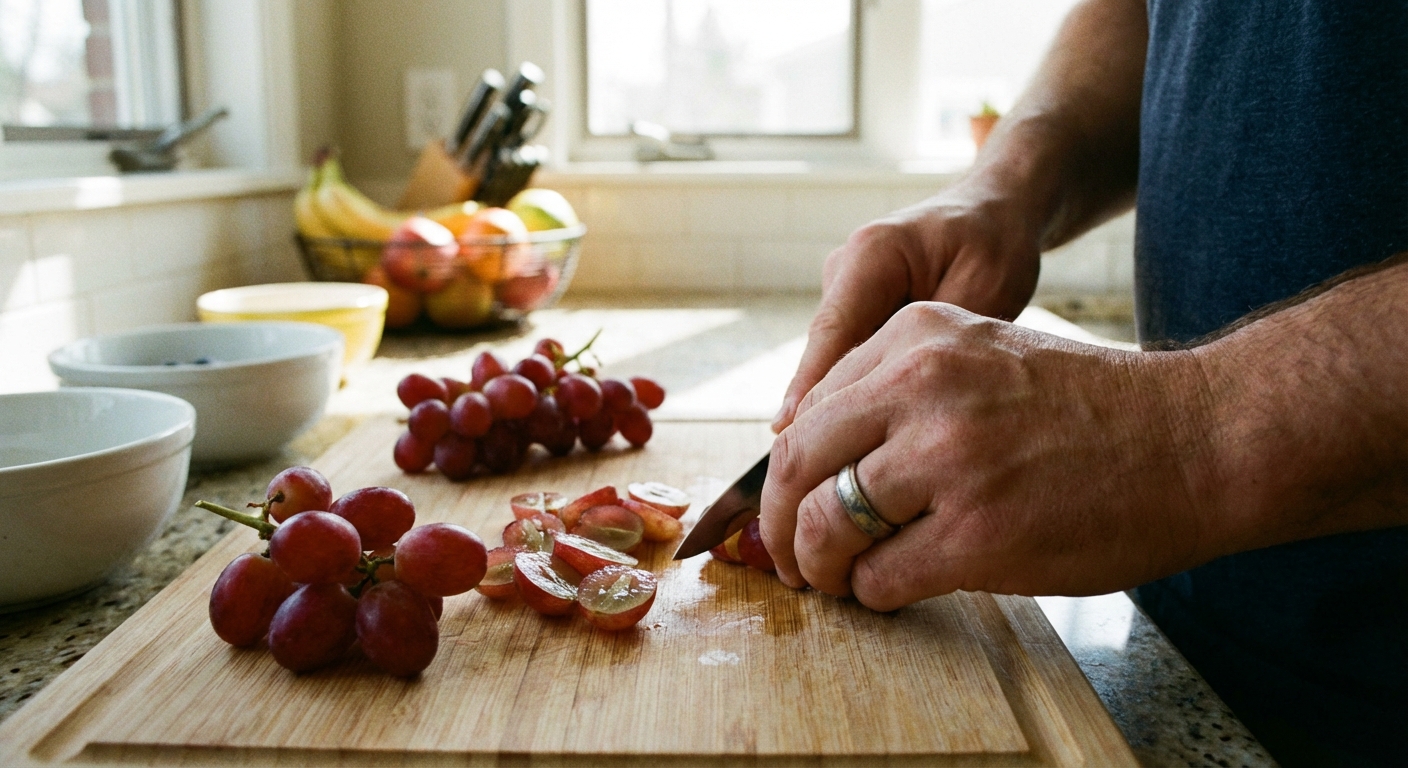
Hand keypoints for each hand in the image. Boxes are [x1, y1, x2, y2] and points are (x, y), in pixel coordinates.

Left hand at [759, 302, 1223, 609]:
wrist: (1195, 439)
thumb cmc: (1091, 410)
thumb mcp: (983, 357)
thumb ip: (901, 392)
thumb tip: (819, 461)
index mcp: (917, 336)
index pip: (808, 410)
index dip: (784, 472)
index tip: (786, 506)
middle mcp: (922, 385)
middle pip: (797, 465)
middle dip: (778, 525)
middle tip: (787, 559)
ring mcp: (948, 459)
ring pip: (826, 524)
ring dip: (820, 567)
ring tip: (836, 582)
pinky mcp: (977, 533)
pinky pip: (880, 576)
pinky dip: (874, 594)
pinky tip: (894, 591)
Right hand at [772, 186, 1043, 432]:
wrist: (995, 213)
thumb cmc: (995, 246)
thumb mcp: (983, 293)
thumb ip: (937, 346)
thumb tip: (899, 406)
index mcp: (873, 253)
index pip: (833, 329)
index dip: (810, 384)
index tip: (788, 430)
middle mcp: (847, 270)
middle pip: (825, 351)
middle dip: (822, 407)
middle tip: (815, 465)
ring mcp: (845, 289)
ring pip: (837, 359)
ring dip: (847, 402)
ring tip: (851, 456)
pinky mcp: (854, 308)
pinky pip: (852, 356)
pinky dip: (863, 390)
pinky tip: (873, 434)